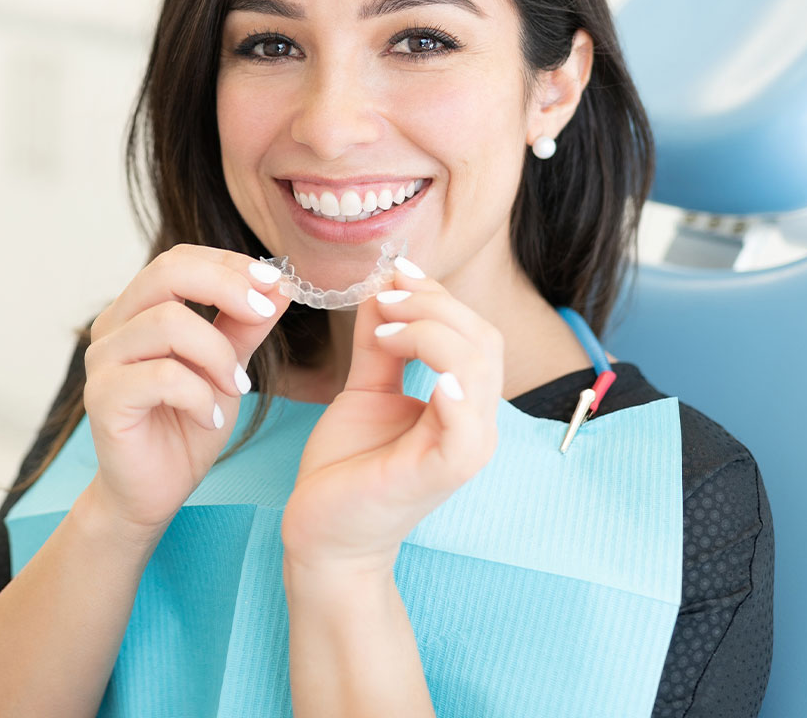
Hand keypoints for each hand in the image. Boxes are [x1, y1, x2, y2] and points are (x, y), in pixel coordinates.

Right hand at [82, 244, 290, 531]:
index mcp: (141, 308)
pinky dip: (199, 395)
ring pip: (168, 322)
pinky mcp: (102, 397)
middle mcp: (115, 324)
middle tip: (264, 314)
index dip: (229, 264)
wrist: (154, 490)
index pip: (181, 259)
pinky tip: (212, 418)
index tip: (275, 282)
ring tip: (237, 387)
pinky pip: (161, 376)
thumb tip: (281, 285)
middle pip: (167, 272)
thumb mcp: (228, 366)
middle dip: (226, 286)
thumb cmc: (187, 423)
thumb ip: (246, 325)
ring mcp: (103, 360)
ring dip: (218, 353)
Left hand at [281, 262, 502, 571]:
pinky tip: (419, 362)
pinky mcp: (444, 472)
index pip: (474, 332)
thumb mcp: (366, 389)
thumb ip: (381, 343)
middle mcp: (476, 424)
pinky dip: (451, 384)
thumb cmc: (348, 465)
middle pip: (483, 339)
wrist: (323, 532)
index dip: (438, 295)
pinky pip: (465, 423)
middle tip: (385, 298)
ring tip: (386, 329)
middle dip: (434, 305)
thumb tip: (386, 286)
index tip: (394, 274)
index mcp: (464, 403)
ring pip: (477, 366)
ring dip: (430, 331)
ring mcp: (466, 449)